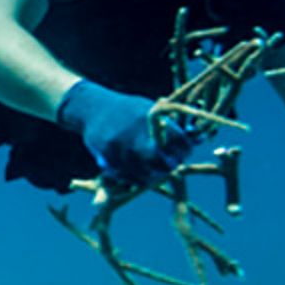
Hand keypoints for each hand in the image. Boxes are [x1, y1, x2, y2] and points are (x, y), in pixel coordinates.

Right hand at [54, 79, 185, 186]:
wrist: (90, 107)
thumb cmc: (126, 109)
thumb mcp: (148, 109)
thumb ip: (167, 124)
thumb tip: (193, 138)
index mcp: (148, 119)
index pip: (176, 141)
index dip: (184, 150)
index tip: (184, 152)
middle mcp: (133, 134)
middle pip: (160, 162)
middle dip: (168, 166)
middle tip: (170, 164)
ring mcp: (118, 147)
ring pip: (142, 173)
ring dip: (151, 175)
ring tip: (153, 170)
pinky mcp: (105, 157)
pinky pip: (125, 176)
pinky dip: (133, 177)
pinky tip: (136, 171)